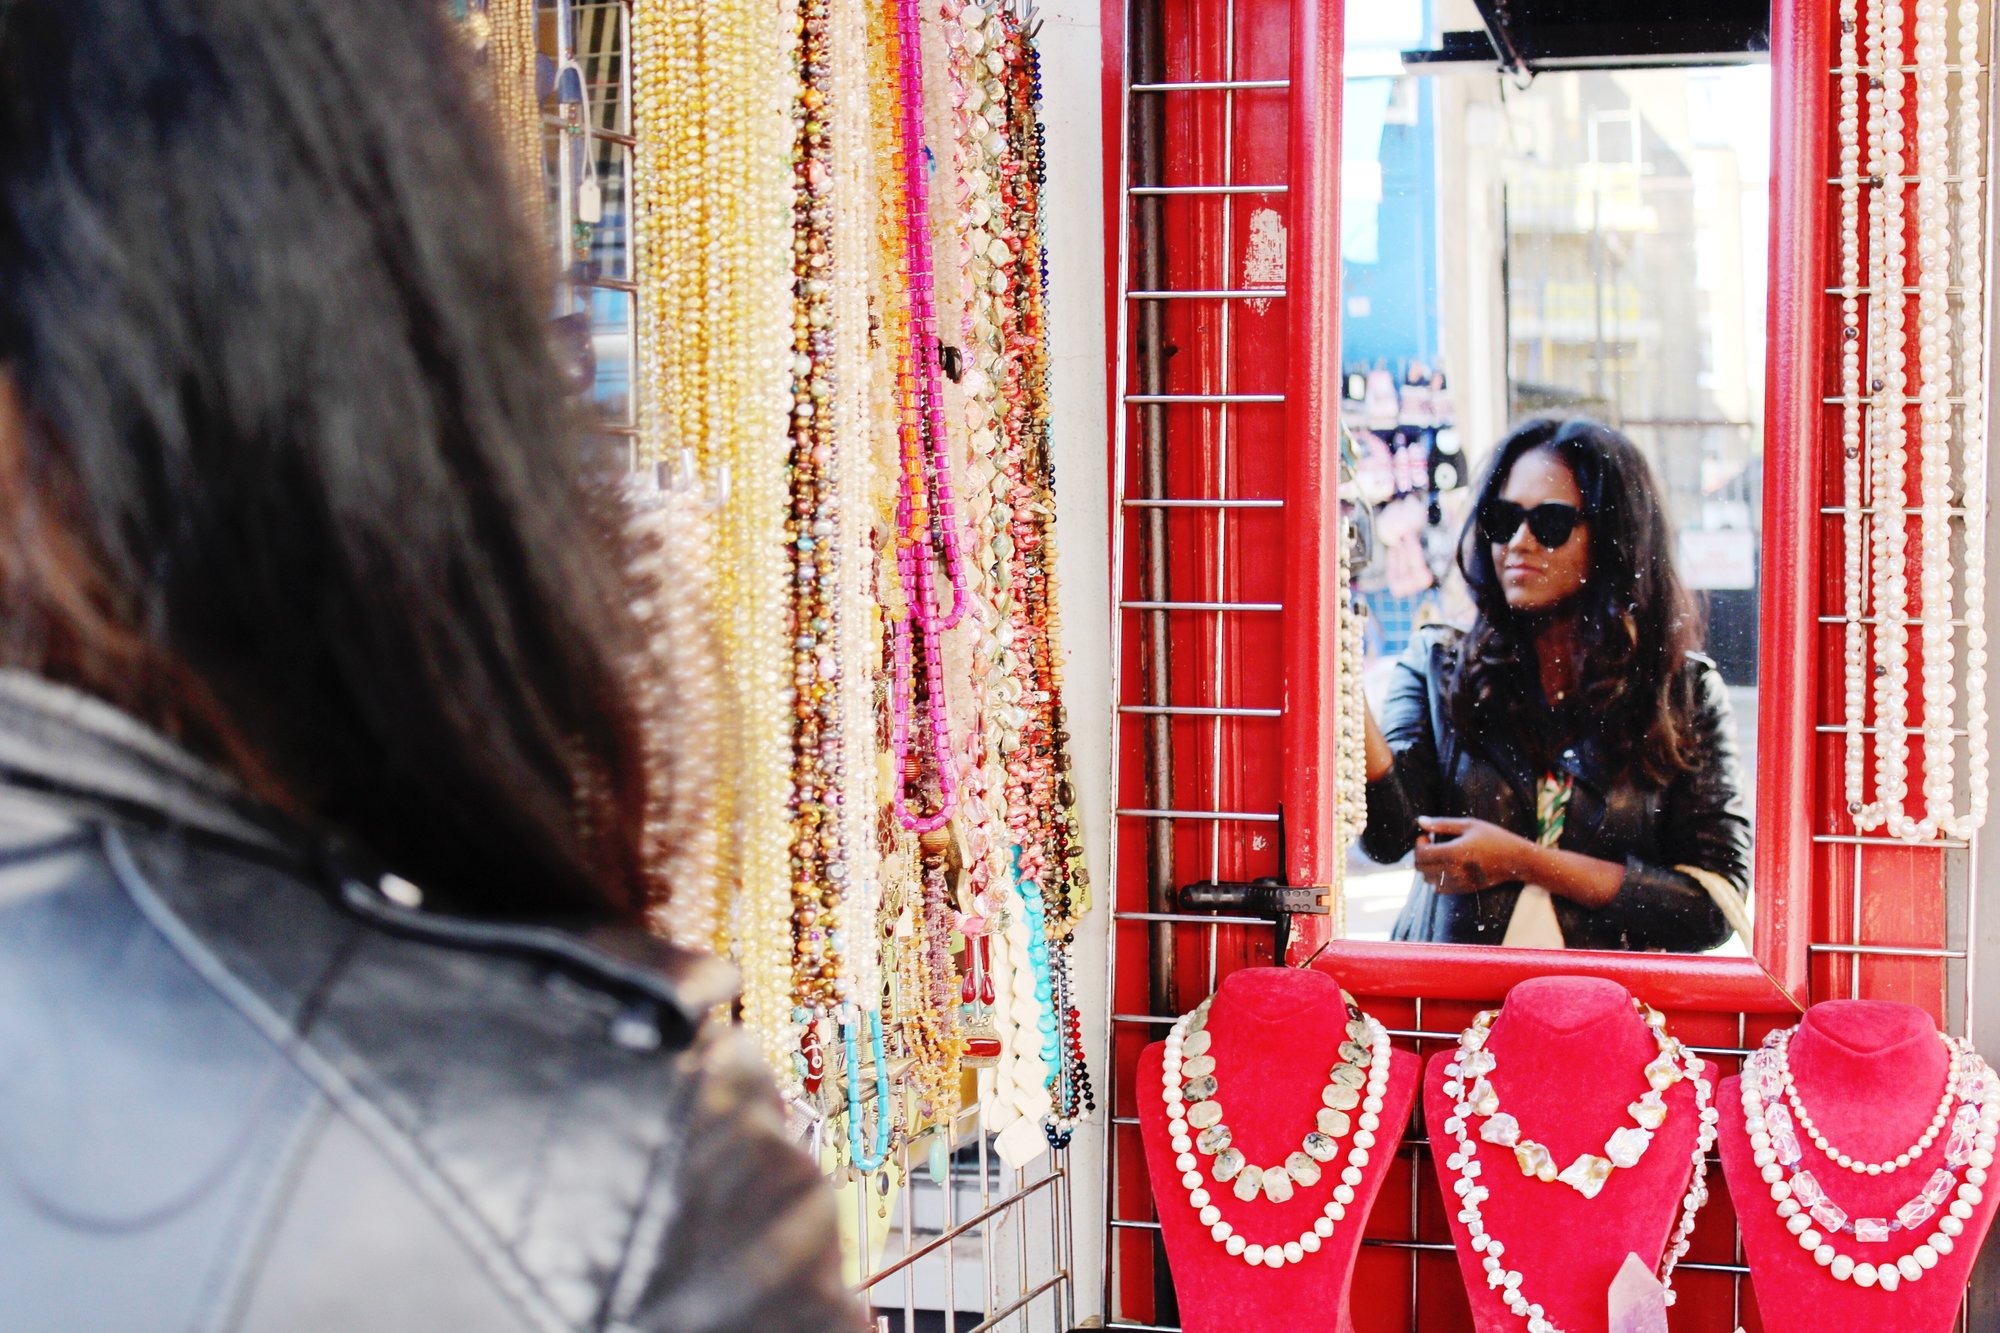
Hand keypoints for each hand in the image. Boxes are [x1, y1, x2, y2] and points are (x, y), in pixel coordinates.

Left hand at [1413, 817, 1532, 894]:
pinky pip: (1439, 889)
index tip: (1426, 836)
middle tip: (1430, 844)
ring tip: (1438, 855)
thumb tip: (1420, 821)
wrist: (1516, 860)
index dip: (1418, 843)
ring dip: (1427, 867)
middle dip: (1420, 855)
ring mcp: (1458, 882)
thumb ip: (1442, 824)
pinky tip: (1446, 867)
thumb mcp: (1469, 825)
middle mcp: (1453, 870)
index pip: (1421, 854)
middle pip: (1420, 868)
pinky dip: (1436, 879)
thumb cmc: (1494, 838)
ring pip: (1427, 880)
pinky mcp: (1463, 889)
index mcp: (1453, 852)